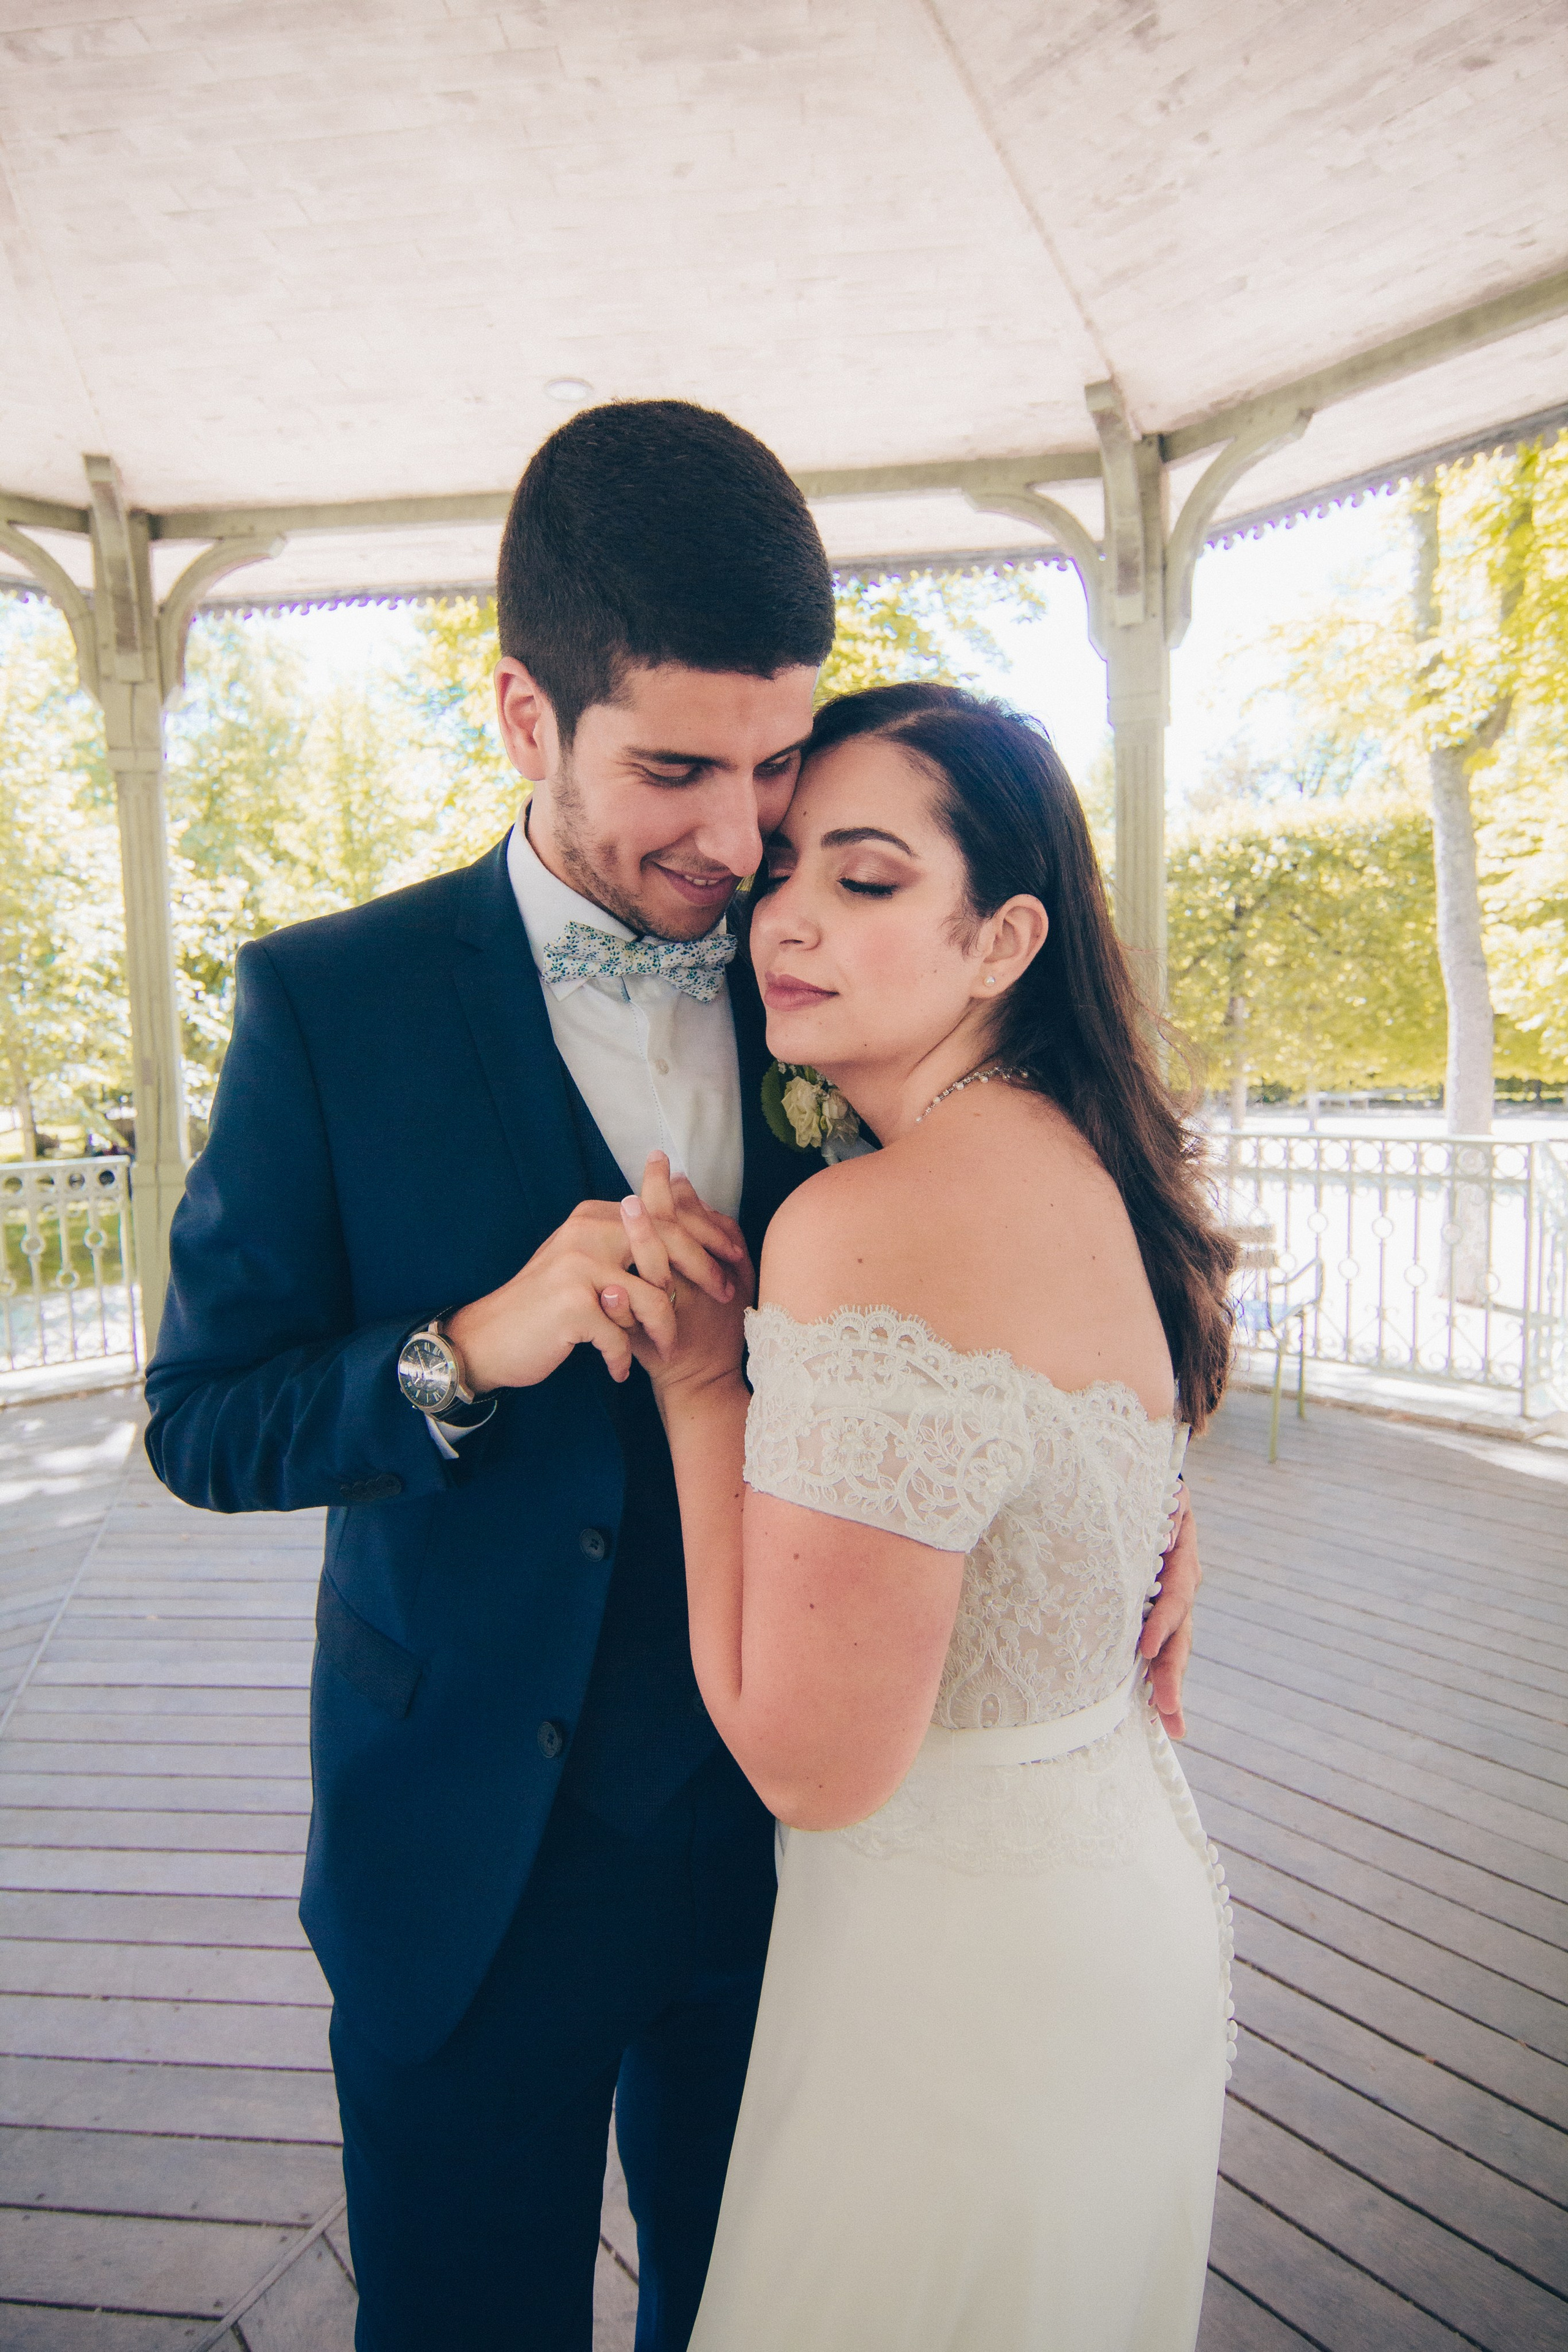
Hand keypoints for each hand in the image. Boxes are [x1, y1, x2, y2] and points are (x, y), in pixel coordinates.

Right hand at [444, 1177, 745, 1390]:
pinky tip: (620, 1371)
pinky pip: (622, 1336)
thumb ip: (624, 1244)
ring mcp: (578, 1268)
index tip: (733, 1257)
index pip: (665, 1215)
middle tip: (726, 1296)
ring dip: (665, 1330)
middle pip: (668, 1244)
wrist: (488, 1339)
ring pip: (653, 1297)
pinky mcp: (572, 1306)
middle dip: (705, 1272)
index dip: (706, 1235)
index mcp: (593, 1216)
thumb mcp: (585, 1263)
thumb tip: (684, 1221)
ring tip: (665, 1350)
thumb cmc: (545, 1307)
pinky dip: (624, 1359)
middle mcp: (586, 1233)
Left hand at [1139, 1489, 1200, 1739]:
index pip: (1175, 1597)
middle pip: (1180, 1635)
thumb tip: (1166, 1534)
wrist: (1149, 1496)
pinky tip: (1158, 1713)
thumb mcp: (1164, 1497)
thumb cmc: (1149, 1495)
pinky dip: (1160, 1681)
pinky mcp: (1158, 1618)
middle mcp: (1181, 1590)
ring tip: (1171, 1724)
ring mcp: (1172, 1607)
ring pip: (1175, 1650)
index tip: (1148, 1648)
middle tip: (1168, 1709)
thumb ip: (1168, 1512)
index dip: (1164, 1622)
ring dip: (1171, 1687)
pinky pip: (1162, 1650)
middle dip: (1173, 1673)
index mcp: (1180, 1562)